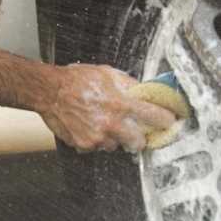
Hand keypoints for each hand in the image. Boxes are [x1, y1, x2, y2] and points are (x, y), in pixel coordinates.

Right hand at [40, 64, 177, 153]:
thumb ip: (129, 84)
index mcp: (120, 103)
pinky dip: (96, 139)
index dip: (166, 120)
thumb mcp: (107, 73)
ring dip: (114, 137)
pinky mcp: (84, 145)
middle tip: (135, 131)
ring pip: (116, 145)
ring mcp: (97, 137)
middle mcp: (111, 123)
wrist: (49, 91)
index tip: (171, 122)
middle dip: (139, 138)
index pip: (154, 116)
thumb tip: (145, 91)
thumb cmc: (76, 80)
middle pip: (139, 143)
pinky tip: (88, 126)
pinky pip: (97, 146)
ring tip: (102, 122)